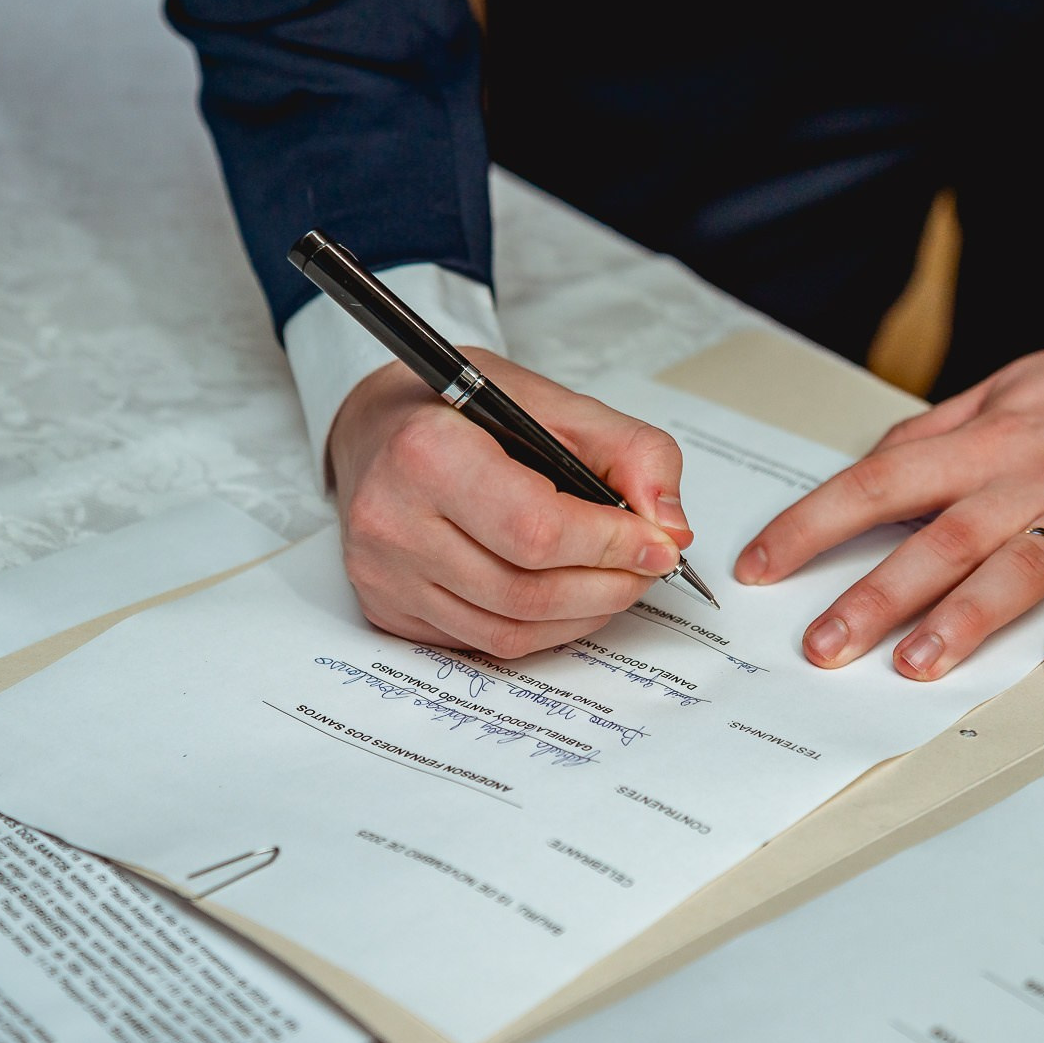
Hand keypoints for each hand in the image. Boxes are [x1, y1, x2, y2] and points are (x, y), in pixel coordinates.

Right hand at [329, 349, 692, 658]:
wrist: (373, 428)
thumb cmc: (456, 410)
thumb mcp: (547, 400)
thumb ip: (627, 452)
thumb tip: (670, 527)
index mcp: (428, 453)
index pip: (536, 530)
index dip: (610, 546)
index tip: (659, 544)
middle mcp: (392, 520)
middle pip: (526, 591)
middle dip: (607, 586)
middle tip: (647, 567)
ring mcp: (383, 574)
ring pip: (508, 629)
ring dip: (581, 614)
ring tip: (614, 581)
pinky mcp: (385, 609)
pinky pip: (482, 642)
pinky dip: (540, 628)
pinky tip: (564, 597)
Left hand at [734, 343, 1043, 680]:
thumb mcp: (1014, 388)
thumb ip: (945, 431)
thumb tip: (874, 464)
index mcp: (987, 436)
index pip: (880, 479)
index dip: (814, 523)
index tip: (760, 565)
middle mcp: (1032, 470)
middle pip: (940, 535)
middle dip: (875, 593)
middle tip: (823, 646)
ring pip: (1021, 562)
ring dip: (966, 617)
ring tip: (915, 664)